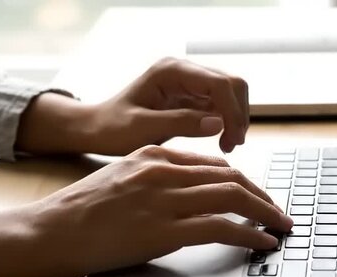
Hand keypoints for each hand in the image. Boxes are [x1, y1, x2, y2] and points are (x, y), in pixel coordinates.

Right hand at [0, 145, 292, 276]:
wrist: (48, 231)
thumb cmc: (83, 209)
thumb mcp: (125, 178)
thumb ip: (161, 177)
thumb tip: (196, 192)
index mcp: (155, 153)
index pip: (215, 164)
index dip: (245, 182)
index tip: (258, 196)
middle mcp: (163, 169)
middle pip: (231, 177)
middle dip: (262, 196)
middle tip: (279, 212)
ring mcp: (164, 198)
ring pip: (232, 197)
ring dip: (264, 212)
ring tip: (280, 226)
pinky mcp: (162, 229)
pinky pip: (221, 227)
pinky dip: (249, 234)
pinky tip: (262, 241)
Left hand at [16, 57, 248, 154]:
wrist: (97, 128)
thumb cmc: (112, 128)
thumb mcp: (142, 130)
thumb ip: (180, 124)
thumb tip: (218, 123)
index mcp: (171, 71)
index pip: (219, 83)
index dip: (232, 111)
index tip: (232, 139)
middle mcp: (184, 70)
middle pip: (232, 83)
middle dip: (239, 114)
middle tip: (232, 145)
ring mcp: (190, 82)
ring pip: (232, 93)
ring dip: (236, 119)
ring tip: (227, 145)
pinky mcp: (193, 96)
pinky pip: (222, 105)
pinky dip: (228, 122)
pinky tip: (221, 140)